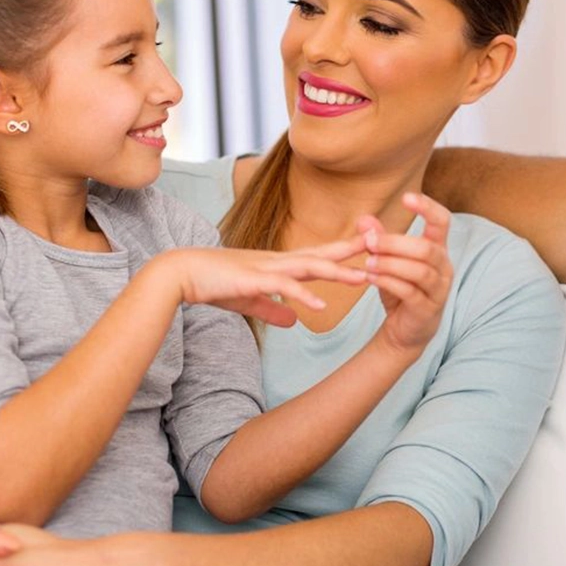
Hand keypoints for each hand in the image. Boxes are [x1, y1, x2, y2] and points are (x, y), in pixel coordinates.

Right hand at [171, 237, 367, 326]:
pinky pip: (282, 287)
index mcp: (280, 265)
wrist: (181, 275)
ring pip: (309, 266)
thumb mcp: (250, 301)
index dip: (346, 253)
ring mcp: (266, 268)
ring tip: (363, 278)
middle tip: (384, 245)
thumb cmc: (214, 284)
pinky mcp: (252, 279)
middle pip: (323, 254)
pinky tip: (319, 305)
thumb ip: (274, 309)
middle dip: (353, 250)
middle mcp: (278, 261)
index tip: (372, 248)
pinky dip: (302, 295)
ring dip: (336, 272)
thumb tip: (296, 320)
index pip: (320, 257)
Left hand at [361, 193, 452, 353]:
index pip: (442, 221)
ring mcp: (439, 290)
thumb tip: (363, 219)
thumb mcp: (387, 263)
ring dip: (390, 264)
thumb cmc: (400, 291)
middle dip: (395, 243)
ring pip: (419, 270)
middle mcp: (443, 268)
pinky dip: (388, 282)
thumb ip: (379, 241)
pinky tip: (370, 278)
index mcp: (437, 250)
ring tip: (368, 263)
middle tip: (369, 242)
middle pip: (426, 248)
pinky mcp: (427, 309)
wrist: (405, 331)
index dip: (427, 207)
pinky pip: (410, 292)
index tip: (405, 197)